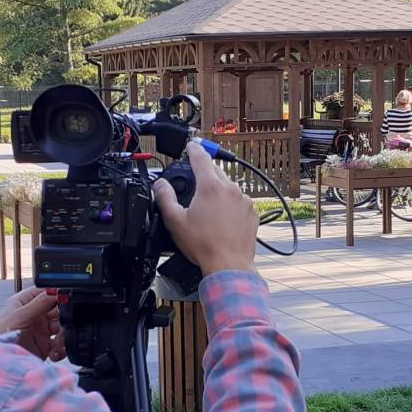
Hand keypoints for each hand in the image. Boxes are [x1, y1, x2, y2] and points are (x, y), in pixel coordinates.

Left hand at [0, 288, 64, 359]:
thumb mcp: (19, 316)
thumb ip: (39, 304)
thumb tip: (55, 291)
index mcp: (24, 302)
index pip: (45, 292)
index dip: (56, 294)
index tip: (65, 299)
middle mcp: (33, 315)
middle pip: (57, 311)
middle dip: (62, 319)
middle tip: (60, 326)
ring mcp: (40, 330)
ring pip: (61, 328)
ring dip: (62, 336)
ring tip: (57, 343)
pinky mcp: (45, 346)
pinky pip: (60, 344)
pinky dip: (61, 349)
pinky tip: (54, 353)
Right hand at [154, 142, 258, 276]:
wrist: (229, 265)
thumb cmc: (203, 245)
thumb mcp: (175, 221)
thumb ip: (165, 198)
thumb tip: (160, 185)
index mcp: (210, 187)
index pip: (201, 157)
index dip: (193, 149)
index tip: (191, 146)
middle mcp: (230, 189)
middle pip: (215, 171)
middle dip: (204, 174)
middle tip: (194, 184)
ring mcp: (243, 201)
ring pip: (228, 187)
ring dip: (217, 191)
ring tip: (207, 210)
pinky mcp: (251, 213)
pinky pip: (238, 201)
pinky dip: (229, 205)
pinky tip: (221, 220)